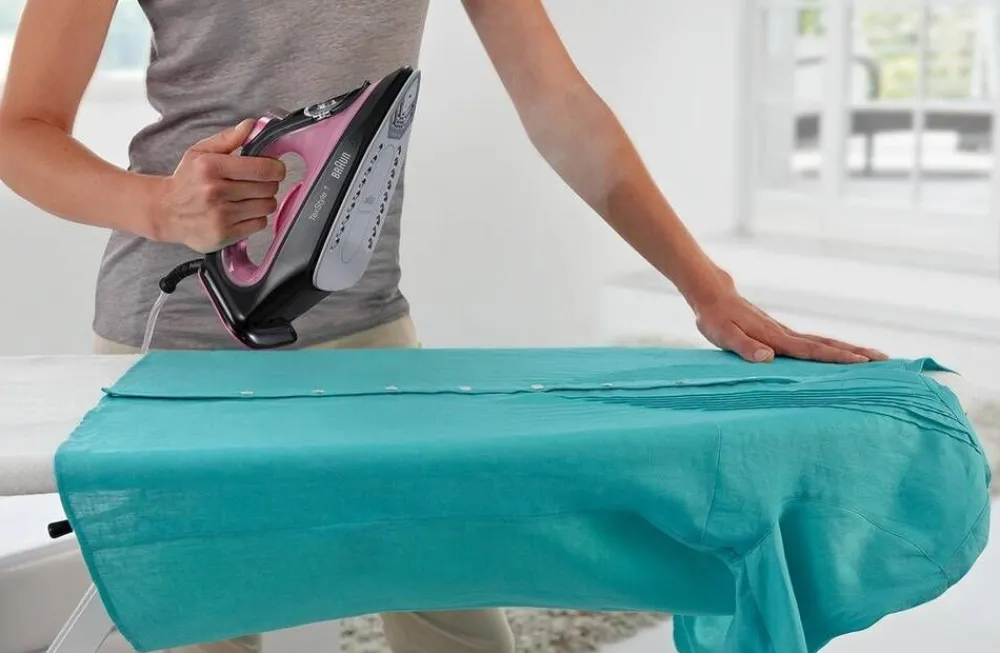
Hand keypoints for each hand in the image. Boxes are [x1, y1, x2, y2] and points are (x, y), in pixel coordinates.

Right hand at [147, 119, 285, 252]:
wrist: (166, 211)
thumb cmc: (187, 180)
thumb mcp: (200, 152)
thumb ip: (228, 138)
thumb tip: (251, 125)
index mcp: (211, 167)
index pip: (262, 169)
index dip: (276, 168)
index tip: (276, 168)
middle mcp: (215, 191)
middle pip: (268, 188)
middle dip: (269, 184)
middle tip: (259, 183)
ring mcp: (220, 215)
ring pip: (267, 206)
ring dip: (264, 201)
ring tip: (250, 198)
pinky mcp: (224, 234)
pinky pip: (260, 224)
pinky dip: (256, 218)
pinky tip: (242, 212)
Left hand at [689, 269, 887, 363]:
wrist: (713, 295)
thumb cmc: (714, 318)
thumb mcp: (723, 335)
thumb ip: (745, 347)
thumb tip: (768, 358)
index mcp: (776, 337)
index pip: (812, 350)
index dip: (837, 357)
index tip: (863, 363)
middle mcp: (786, 334)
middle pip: (828, 344)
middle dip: (857, 353)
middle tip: (887, 360)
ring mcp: (785, 332)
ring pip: (824, 342)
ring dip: (850, 350)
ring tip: (875, 358)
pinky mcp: (781, 333)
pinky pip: (812, 343)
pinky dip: (831, 348)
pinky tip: (840, 354)